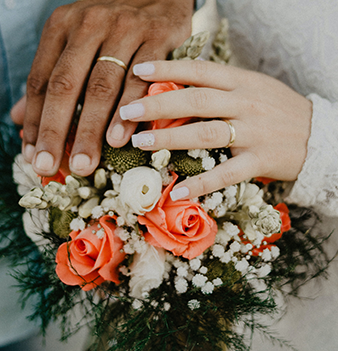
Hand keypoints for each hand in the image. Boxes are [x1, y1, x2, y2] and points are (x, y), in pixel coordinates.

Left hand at [11, 0, 192, 176]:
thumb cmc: (113, 26)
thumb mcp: (75, 41)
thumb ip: (49, 77)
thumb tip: (18, 117)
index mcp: (62, 27)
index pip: (41, 80)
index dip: (34, 121)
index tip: (33, 155)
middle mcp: (89, 25)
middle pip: (66, 85)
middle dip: (56, 131)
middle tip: (50, 166)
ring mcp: (124, 30)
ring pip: (102, 86)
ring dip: (91, 129)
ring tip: (84, 162)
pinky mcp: (156, 39)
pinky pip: (140, 81)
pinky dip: (129, 111)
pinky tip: (120, 139)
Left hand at [119, 60, 311, 199]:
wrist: (318, 135)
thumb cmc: (277, 110)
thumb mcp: (252, 88)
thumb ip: (221, 87)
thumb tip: (180, 87)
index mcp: (242, 82)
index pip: (199, 70)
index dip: (167, 69)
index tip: (138, 72)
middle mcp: (245, 103)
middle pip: (195, 101)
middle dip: (157, 105)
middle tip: (127, 110)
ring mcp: (253, 133)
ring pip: (205, 133)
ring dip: (170, 138)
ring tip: (140, 141)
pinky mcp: (260, 160)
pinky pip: (227, 173)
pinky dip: (202, 182)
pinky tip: (178, 188)